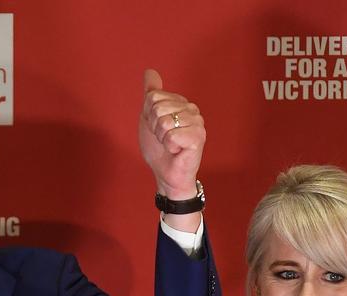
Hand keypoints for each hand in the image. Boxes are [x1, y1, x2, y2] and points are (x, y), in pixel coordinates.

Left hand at [138, 69, 204, 199]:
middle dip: (154, 127)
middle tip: (163, 138)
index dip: (148, 116)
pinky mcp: (198, 137)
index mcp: (181, 103)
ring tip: (170, 145)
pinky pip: (172, 136)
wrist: (165, 173)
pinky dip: (169, 146)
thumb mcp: (149, 118)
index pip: (153, 97)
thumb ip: (151, 95)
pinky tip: (176, 151)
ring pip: (164, 122)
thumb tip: (149, 71)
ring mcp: (197, 123)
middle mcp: (192, 109)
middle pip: (158, 108)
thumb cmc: (159, 148)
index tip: (156, 128)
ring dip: (161, 138)